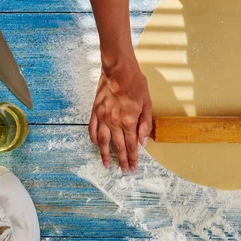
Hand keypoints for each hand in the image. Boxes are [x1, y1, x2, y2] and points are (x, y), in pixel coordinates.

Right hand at [89, 55, 152, 172]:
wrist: (119, 69)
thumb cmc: (136, 84)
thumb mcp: (147, 104)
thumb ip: (145, 125)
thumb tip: (142, 142)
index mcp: (129, 122)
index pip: (131, 146)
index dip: (133, 158)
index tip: (133, 168)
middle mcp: (114, 123)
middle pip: (118, 147)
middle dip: (122, 161)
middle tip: (123, 171)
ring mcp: (102, 118)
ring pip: (103, 142)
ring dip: (105, 155)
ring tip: (106, 164)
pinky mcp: (95, 111)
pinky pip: (92, 129)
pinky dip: (94, 139)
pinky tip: (97, 145)